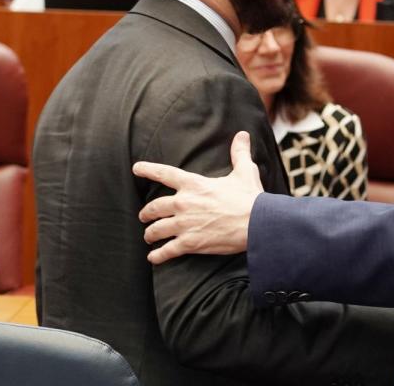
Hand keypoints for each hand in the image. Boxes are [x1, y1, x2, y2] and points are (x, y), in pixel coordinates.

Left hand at [134, 131, 263, 263]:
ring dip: (150, 234)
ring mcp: (185, 225)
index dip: (148, 169)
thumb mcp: (245, 171)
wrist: (257, 223)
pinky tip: (153, 257)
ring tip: (148, 237)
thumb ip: (239, 153)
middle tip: (144, 216)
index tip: (136, 168)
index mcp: (194, 184)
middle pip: (154, 207)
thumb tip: (242, 135)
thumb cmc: (250, 197)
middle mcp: (184, 203)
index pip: (165, 173)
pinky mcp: (191, 243)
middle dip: (146, 213)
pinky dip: (158, 255)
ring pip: (157, 230)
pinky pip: (167, 250)